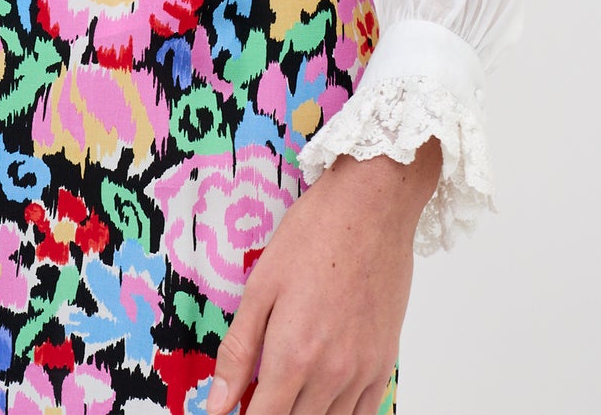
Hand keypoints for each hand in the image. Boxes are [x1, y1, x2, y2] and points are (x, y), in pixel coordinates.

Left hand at [207, 140, 441, 414]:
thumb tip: (216, 405)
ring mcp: (362, 373)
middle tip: (259, 393)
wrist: (373, 206)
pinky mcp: (384, 364)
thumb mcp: (260, 286)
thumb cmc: (313, 235)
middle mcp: (331, 374)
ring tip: (288, 391)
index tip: (234, 412)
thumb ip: (238, 352)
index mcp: (293, 356)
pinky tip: (321, 398)